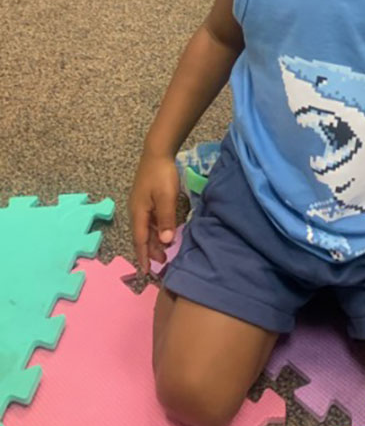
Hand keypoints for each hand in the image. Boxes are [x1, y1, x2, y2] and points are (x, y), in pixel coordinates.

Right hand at [128, 150, 178, 273]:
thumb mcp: (166, 197)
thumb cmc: (162, 175)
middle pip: (143, 236)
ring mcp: (141, 205)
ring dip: (155, 241)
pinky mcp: (147, 199)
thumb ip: (166, 219)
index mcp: (138, 213)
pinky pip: (151, 220)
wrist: (157, 152)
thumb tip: (165, 242)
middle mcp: (137, 211)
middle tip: (162, 263)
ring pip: (147, 228)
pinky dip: (157, 229)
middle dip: (150, 251)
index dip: (143, 256)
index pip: (140, 240)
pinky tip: (165, 232)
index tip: (145, 272)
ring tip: (164, 252)